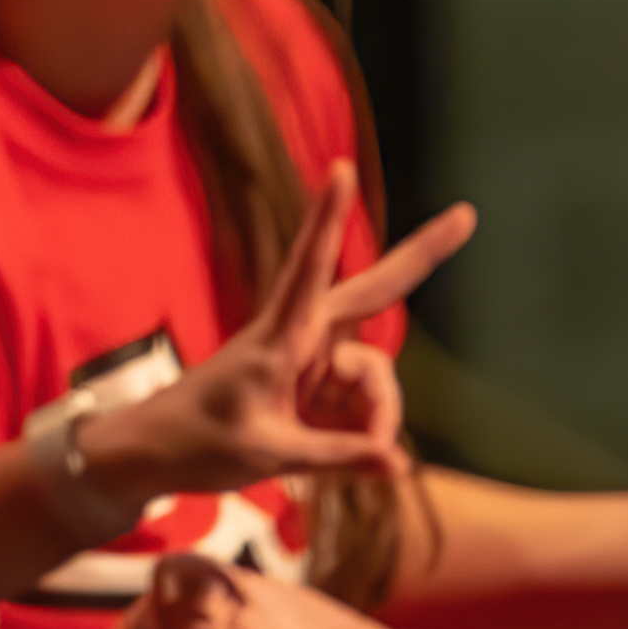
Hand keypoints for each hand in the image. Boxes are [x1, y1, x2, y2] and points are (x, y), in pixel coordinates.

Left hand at [79, 168, 472, 509]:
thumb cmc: (199, 442)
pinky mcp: (322, 387)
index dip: (328, 220)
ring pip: (377, 377)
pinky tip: (353, 455)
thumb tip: (400, 461)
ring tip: (360, 454)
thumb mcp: (268, 455)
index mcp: (280, 336)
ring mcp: (316, 360)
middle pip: (373, 292)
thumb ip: (337, 457)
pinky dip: (367, 434)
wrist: (159, 455)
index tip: (341, 167)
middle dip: (421, 255)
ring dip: (377, 416)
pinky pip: (367, 408)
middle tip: (468, 214)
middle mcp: (304, 336)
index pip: (309, 267)